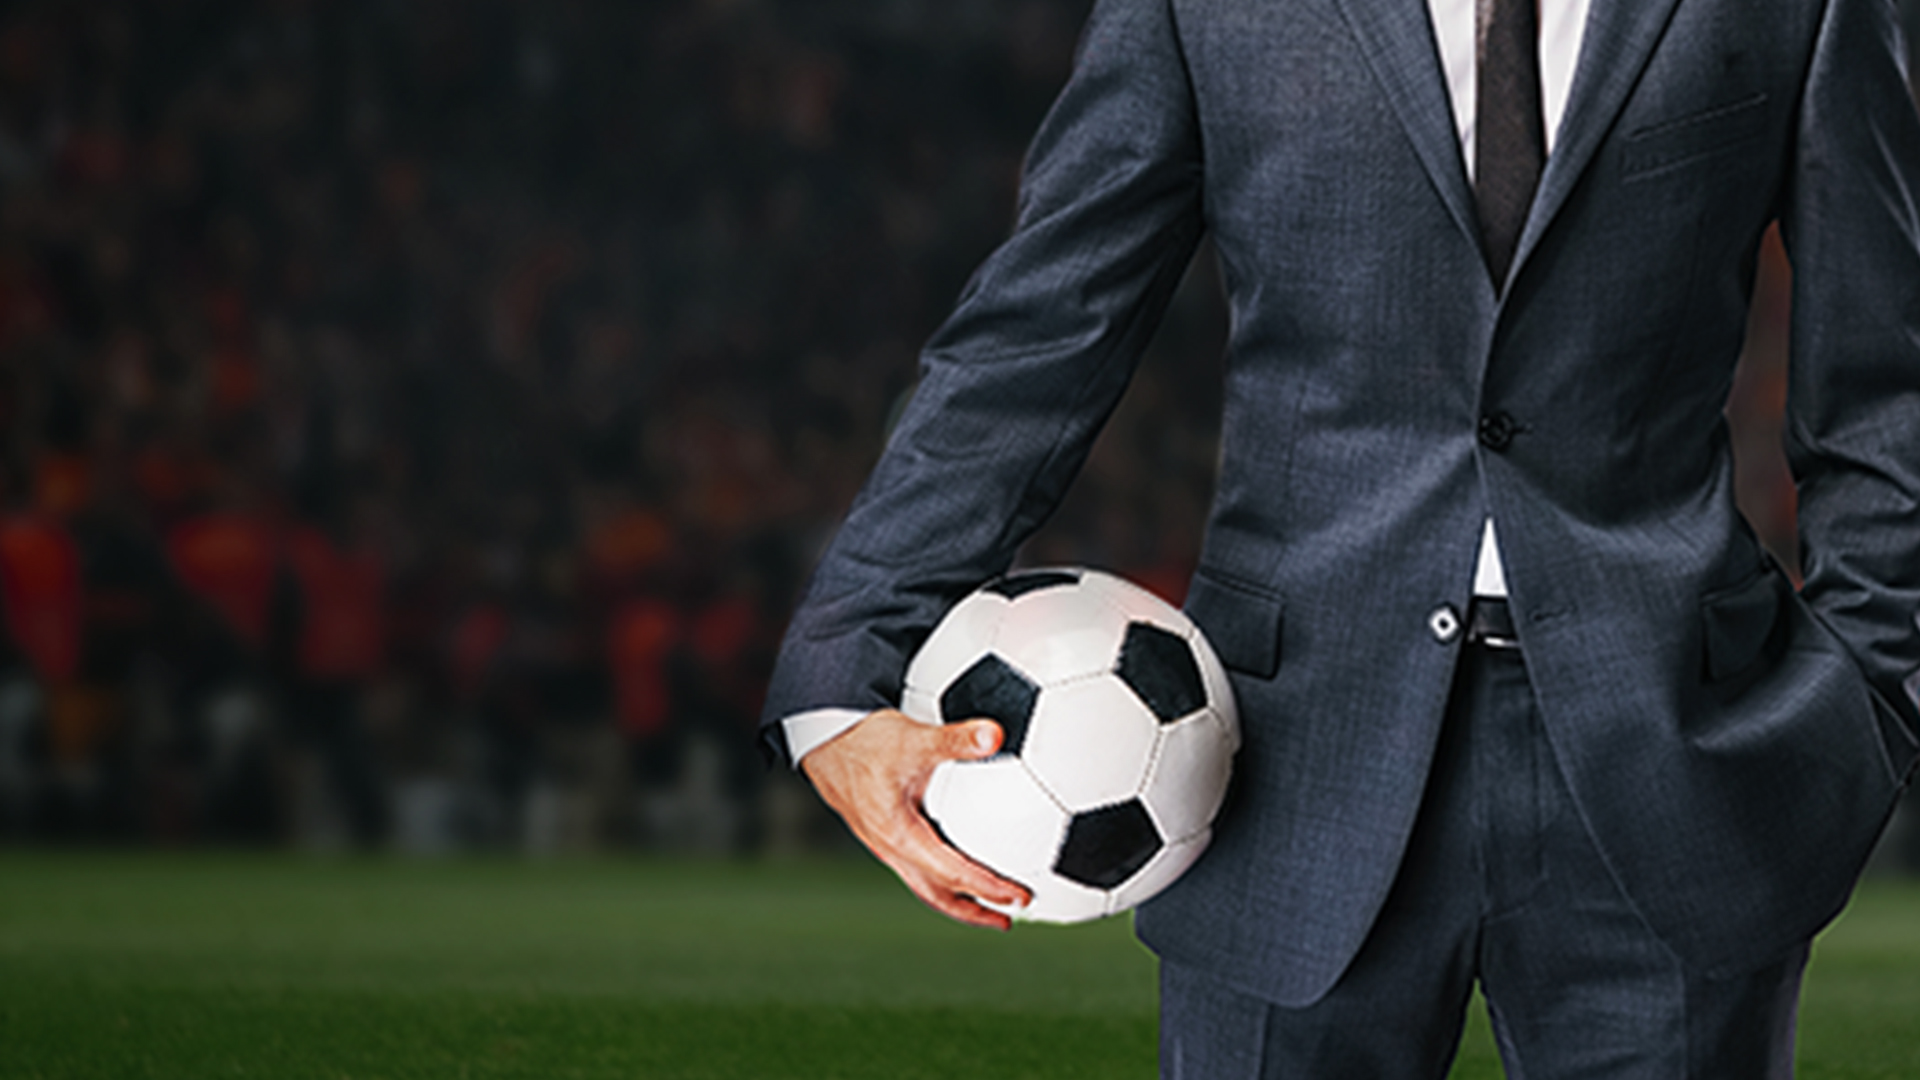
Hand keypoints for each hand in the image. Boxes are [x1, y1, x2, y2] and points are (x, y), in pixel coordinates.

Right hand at [802, 708, 1033, 928]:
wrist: (824, 738)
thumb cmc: (861, 742)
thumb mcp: (913, 738)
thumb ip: (956, 739)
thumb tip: (993, 737)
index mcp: (899, 834)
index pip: (952, 873)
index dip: (988, 888)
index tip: (1017, 896)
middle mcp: (891, 847)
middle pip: (937, 895)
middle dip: (975, 910)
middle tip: (1009, 917)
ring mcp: (886, 844)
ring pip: (925, 885)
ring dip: (958, 901)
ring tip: (989, 909)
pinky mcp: (885, 834)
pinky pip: (917, 869)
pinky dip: (942, 879)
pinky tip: (955, 868)